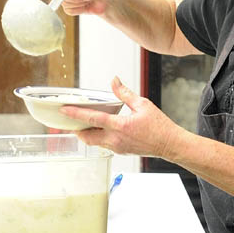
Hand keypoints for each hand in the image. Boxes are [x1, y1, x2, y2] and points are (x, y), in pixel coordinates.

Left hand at [61, 77, 183, 157]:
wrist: (169, 144)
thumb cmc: (159, 126)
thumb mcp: (142, 104)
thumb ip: (124, 93)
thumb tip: (114, 81)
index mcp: (121, 126)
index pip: (93, 119)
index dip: (76, 114)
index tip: (64, 110)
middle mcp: (116, 139)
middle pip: (87, 137)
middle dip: (76, 129)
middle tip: (69, 120)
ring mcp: (117, 147)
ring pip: (94, 143)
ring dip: (86, 134)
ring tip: (80, 124)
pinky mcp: (120, 151)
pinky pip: (103, 145)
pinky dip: (97, 138)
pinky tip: (98, 130)